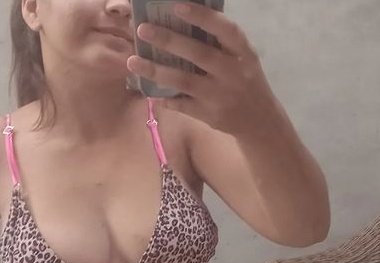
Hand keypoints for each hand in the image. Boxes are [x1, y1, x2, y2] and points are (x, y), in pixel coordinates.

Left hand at [127, 3, 277, 135]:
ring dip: (156, 70)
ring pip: (183, 80)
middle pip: (197, 53)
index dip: (201, 17)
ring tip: (133, 61)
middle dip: (168, 40)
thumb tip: (183, 19)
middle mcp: (232, 73)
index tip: (176, 6)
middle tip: (142, 29)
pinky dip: (164, 97)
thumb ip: (221, 43)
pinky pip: (181, 104)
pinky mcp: (209, 115)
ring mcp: (219, 96)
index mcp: (243, 53)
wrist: (259, 120)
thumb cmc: (244, 81)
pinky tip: (150, 91)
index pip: (224, 30)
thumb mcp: (242, 59)